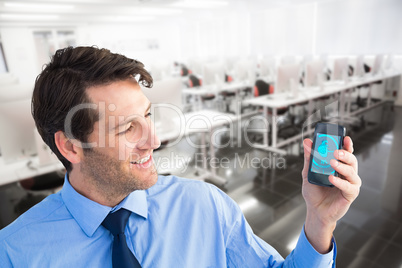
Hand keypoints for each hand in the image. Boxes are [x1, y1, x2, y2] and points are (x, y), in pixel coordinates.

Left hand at [301, 136, 360, 252]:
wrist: (315, 211)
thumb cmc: (314, 192)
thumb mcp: (308, 173)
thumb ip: (309, 158)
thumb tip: (307, 142)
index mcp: (338, 166)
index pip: (346, 153)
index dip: (347, 145)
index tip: (345, 137)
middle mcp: (346, 174)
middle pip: (352, 160)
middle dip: (345, 154)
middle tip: (336, 151)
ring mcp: (350, 184)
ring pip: (352, 172)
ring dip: (343, 166)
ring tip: (332, 163)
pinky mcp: (350, 195)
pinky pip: (349, 187)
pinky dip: (341, 182)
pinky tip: (332, 178)